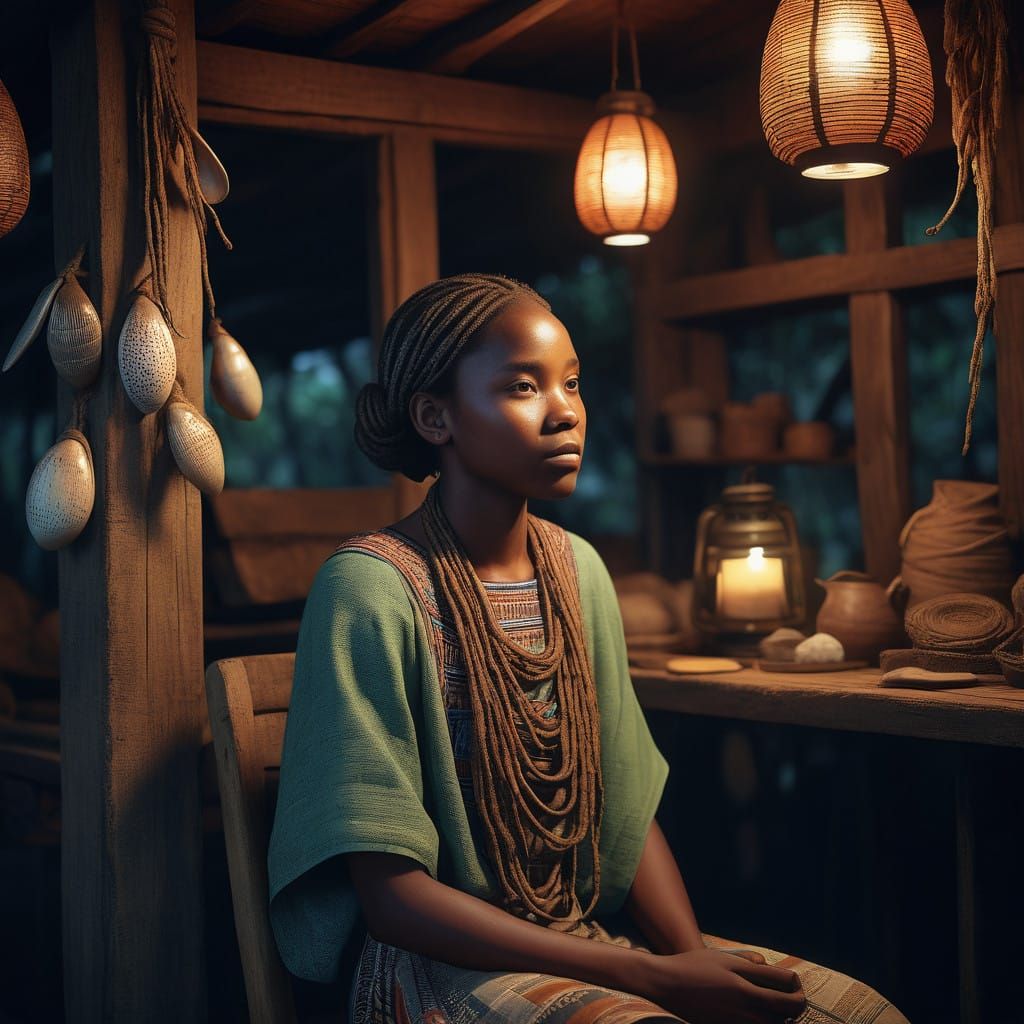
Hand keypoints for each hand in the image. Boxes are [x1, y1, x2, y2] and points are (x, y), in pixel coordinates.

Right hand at [638, 947, 805, 1023]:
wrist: (666, 985)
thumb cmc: (694, 967)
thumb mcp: (723, 958)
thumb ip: (751, 965)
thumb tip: (772, 970)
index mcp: (745, 987)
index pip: (788, 991)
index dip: (797, 986)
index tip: (793, 984)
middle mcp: (745, 1008)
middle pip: (788, 1012)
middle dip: (794, 1004)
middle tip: (790, 997)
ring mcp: (737, 1023)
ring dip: (778, 1017)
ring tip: (771, 1006)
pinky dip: (761, 1021)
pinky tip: (754, 1013)